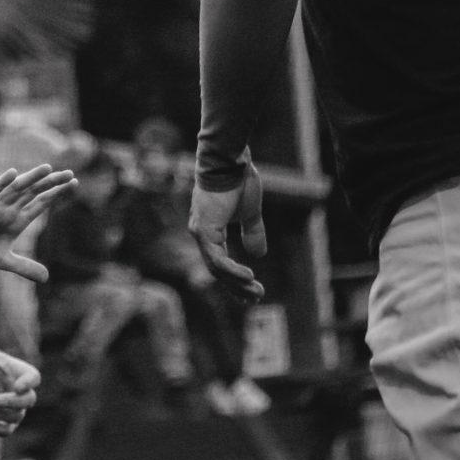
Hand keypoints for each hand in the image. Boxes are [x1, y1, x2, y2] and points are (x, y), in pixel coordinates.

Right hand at [0, 162, 75, 281]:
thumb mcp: (4, 261)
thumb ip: (24, 267)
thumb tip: (46, 278)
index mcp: (17, 219)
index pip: (41, 203)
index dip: (57, 193)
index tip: (74, 182)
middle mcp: (9, 209)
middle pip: (33, 193)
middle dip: (51, 183)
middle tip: (70, 173)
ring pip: (15, 190)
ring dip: (30, 179)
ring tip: (47, 168)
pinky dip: (1, 183)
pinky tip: (13, 174)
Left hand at [0, 336, 40, 435]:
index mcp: (18, 372)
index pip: (33, 377)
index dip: (29, 383)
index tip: (17, 386)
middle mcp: (18, 392)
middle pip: (29, 400)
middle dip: (15, 402)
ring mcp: (10, 409)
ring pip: (17, 417)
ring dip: (2, 415)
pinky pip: (5, 431)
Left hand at [188, 152, 267, 299]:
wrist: (230, 161)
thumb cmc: (238, 181)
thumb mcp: (250, 213)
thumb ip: (252, 232)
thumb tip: (258, 255)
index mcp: (209, 230)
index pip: (219, 262)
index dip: (235, 279)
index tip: (250, 293)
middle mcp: (201, 234)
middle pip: (217, 270)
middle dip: (237, 287)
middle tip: (256, 298)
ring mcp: (200, 232)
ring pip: (217, 268)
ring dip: (237, 282)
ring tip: (256, 291)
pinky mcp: (204, 230)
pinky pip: (217, 259)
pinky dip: (233, 270)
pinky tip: (248, 277)